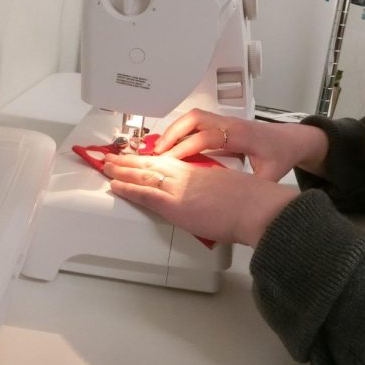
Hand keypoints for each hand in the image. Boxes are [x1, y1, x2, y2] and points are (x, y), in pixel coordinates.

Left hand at [103, 154, 298, 245]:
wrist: (257, 207)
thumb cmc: (251, 203)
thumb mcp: (230, 188)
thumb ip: (214, 189)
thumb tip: (210, 198)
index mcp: (199, 171)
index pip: (168, 161)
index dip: (150, 158)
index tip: (138, 156)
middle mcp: (186, 175)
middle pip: (152, 163)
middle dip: (129, 160)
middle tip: (112, 157)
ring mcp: (179, 188)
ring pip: (144, 175)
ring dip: (122, 171)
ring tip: (107, 167)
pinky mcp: (175, 204)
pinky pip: (145, 193)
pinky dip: (128, 188)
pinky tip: (115, 184)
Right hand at [153, 108, 328, 180]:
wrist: (293, 140)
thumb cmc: (281, 154)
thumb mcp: (270, 174)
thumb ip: (252, 186)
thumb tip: (236, 202)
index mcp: (241, 135)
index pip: (206, 138)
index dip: (186, 148)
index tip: (169, 161)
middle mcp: (231, 124)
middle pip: (195, 119)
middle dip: (173, 134)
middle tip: (157, 152)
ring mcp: (226, 121)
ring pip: (194, 117)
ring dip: (175, 130)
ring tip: (160, 148)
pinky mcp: (224, 124)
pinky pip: (198, 121)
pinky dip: (183, 130)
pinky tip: (174, 145)